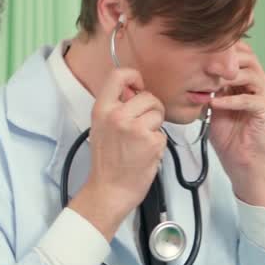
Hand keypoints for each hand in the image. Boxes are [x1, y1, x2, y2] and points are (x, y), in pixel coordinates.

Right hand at [70, 68, 167, 238]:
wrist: (109, 190)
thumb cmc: (108, 161)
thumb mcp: (102, 127)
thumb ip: (117, 107)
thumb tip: (135, 92)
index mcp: (102, 109)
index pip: (119, 75)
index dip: (134, 77)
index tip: (138, 87)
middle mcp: (118, 115)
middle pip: (148, 96)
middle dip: (152, 109)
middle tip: (144, 125)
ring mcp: (135, 128)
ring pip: (158, 114)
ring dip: (155, 127)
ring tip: (142, 142)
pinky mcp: (151, 142)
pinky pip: (163, 134)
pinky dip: (158, 144)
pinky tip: (146, 154)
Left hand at [208, 42, 264, 207]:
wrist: (239, 159)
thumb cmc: (227, 133)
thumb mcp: (213, 101)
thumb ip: (209, 83)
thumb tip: (191, 67)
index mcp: (250, 78)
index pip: (242, 51)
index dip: (224, 48)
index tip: (201, 52)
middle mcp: (262, 83)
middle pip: (248, 57)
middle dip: (224, 60)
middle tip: (203, 66)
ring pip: (249, 75)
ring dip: (225, 78)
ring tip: (207, 85)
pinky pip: (248, 100)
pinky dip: (230, 100)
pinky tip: (214, 103)